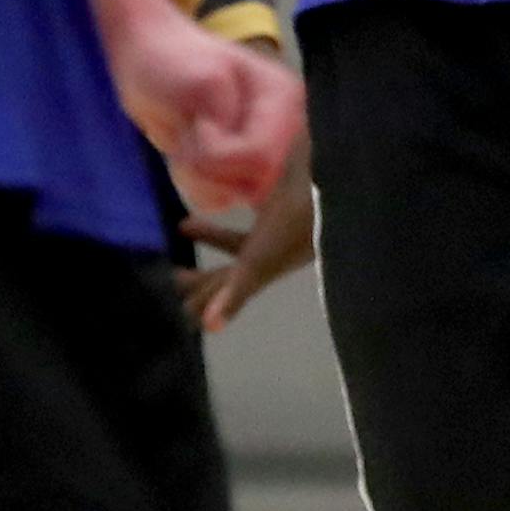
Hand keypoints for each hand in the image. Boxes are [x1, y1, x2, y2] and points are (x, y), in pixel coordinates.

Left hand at [113, 0, 305, 209]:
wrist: (145, 56)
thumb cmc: (170, 60)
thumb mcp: (200, 83)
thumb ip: (221, 122)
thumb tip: (220, 160)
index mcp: (282, 100)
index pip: (261, 158)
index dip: (219, 153)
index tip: (195, 123)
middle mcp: (280, 129)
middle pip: (252, 184)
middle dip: (208, 168)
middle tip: (186, 133)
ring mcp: (259, 151)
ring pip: (233, 197)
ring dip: (196, 176)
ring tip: (183, 139)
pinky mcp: (237, 168)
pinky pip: (219, 200)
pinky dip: (194, 184)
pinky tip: (185, 152)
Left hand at [176, 127, 314, 329]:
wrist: (334, 182)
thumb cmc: (295, 225)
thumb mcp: (260, 261)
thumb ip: (235, 293)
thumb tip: (210, 328)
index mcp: (265, 268)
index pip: (228, 287)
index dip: (204, 297)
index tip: (178, 305)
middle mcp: (272, 249)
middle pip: (232, 268)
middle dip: (206, 275)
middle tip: (174, 272)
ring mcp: (278, 224)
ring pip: (240, 240)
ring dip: (213, 237)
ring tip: (183, 224)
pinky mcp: (283, 196)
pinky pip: (255, 210)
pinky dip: (238, 211)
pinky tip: (228, 195)